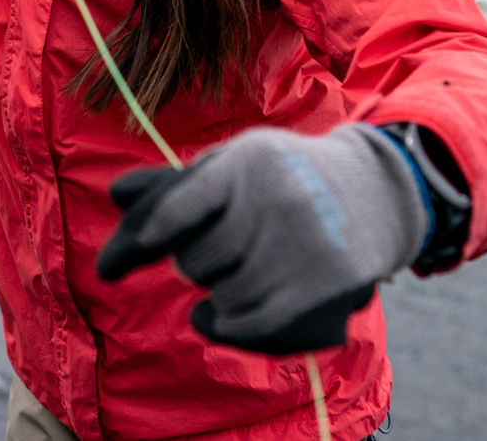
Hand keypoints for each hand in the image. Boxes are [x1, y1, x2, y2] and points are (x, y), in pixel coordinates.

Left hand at [97, 124, 429, 354]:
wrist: (373, 191)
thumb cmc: (286, 176)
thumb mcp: (237, 161)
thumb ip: (179, 184)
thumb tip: (118, 195)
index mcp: (248, 162)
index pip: (179, 207)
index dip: (141, 238)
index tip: (113, 265)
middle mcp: (277, 201)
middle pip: (195, 260)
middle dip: (194, 262)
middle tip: (215, 252)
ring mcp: (304, 247)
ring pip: (222, 297)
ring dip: (218, 293)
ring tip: (239, 272)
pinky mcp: (323, 288)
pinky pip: (252, 325)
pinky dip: (229, 325)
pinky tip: (223, 313)